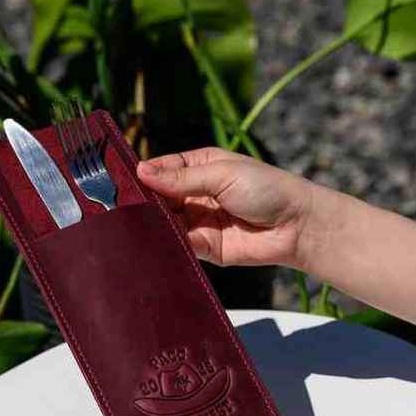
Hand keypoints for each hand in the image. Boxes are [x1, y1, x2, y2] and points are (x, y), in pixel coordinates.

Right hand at [137, 148, 329, 268]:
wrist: (297, 226)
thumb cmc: (267, 189)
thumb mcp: (222, 174)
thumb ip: (181, 178)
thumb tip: (141, 172)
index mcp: (200, 168)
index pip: (161, 169)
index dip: (142, 175)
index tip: (118, 181)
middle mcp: (196, 194)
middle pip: (159, 198)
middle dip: (143, 203)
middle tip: (118, 207)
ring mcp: (199, 222)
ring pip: (166, 223)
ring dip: (152, 225)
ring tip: (132, 225)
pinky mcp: (205, 248)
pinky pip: (180, 245)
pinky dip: (167, 244)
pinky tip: (154, 242)